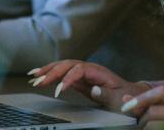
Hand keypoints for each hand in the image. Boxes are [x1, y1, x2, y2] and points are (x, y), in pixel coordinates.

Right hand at [27, 60, 150, 111]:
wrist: (131, 94)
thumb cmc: (126, 96)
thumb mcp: (118, 98)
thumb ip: (105, 94)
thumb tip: (92, 88)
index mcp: (98, 71)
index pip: (79, 69)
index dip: (68, 78)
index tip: (59, 90)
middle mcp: (89, 68)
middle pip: (67, 65)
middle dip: (52, 72)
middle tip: (38, 81)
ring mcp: (83, 72)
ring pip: (63, 67)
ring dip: (48, 71)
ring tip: (33, 77)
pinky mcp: (79, 79)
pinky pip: (63, 74)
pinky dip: (51, 74)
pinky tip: (40, 76)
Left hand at [120, 85, 163, 129]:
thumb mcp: (161, 113)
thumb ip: (145, 105)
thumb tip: (125, 97)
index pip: (162, 91)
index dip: (141, 97)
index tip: (124, 107)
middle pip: (154, 111)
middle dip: (142, 120)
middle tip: (142, 126)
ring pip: (152, 125)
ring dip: (145, 129)